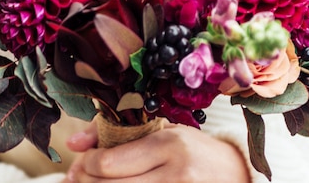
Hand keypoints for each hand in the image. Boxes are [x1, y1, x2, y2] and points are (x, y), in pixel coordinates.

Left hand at [63, 121, 249, 182]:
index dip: (84, 165)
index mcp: (168, 143)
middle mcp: (174, 173)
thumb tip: (72, 143)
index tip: (79, 163)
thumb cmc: (192, 149)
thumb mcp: (160, 131)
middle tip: (73, 179)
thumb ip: (115, 133)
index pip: (108, 162)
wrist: (235, 175)